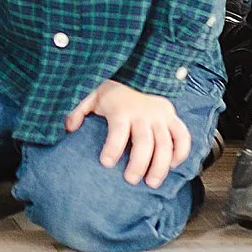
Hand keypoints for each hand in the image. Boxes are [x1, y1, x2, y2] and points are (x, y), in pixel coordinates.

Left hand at [64, 80, 192, 187]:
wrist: (137, 69)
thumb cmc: (111, 88)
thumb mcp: (91, 94)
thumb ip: (78, 110)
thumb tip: (68, 127)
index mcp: (121, 109)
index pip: (118, 131)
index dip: (112, 148)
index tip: (105, 163)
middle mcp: (143, 114)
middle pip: (145, 143)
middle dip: (138, 164)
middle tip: (130, 180)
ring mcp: (160, 116)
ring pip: (165, 144)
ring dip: (160, 166)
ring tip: (151, 182)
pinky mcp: (172, 117)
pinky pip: (182, 136)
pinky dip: (181, 152)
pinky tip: (173, 165)